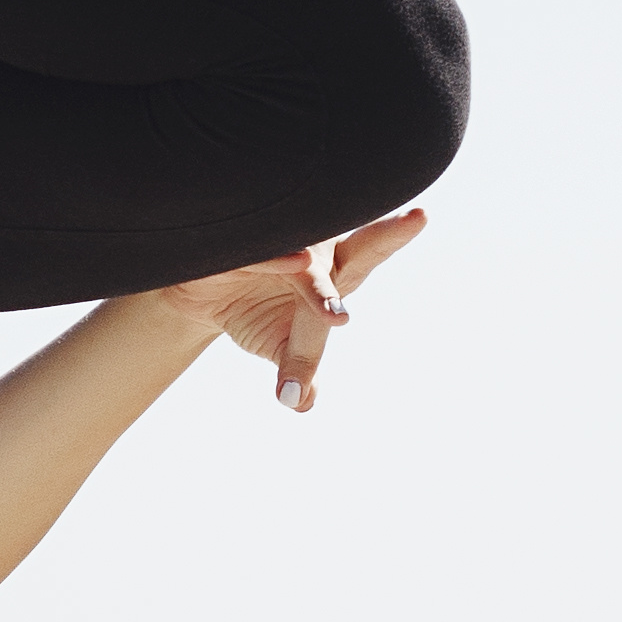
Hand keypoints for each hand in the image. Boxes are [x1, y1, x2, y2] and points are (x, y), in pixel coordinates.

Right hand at [151, 208, 427, 413]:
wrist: (201, 301)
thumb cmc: (256, 314)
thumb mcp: (280, 346)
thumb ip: (300, 367)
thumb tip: (303, 403)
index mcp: (332, 270)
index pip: (371, 250)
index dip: (395, 235)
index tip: (420, 217)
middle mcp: (311, 247)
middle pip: (352, 242)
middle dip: (384, 236)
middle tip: (417, 219)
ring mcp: (276, 241)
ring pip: (305, 249)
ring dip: (320, 269)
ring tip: (331, 301)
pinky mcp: (237, 246)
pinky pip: (257, 251)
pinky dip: (274, 259)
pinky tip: (295, 264)